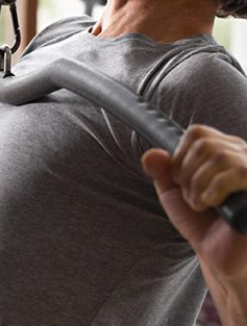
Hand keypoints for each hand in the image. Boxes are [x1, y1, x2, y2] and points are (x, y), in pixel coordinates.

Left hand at [142, 124, 246, 279]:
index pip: (198, 133)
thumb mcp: (173, 191)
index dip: (180, 156)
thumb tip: (151, 155)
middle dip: (187, 174)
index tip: (179, 180)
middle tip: (190, 197)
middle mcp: (244, 156)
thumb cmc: (201, 222)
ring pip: (220, 157)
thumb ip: (160, 169)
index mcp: (224, 151)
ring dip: (198, 185)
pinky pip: (237, 173)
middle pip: (205, 145)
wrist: (219, 255)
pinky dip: (213, 191)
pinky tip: (213, 206)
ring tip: (201, 204)